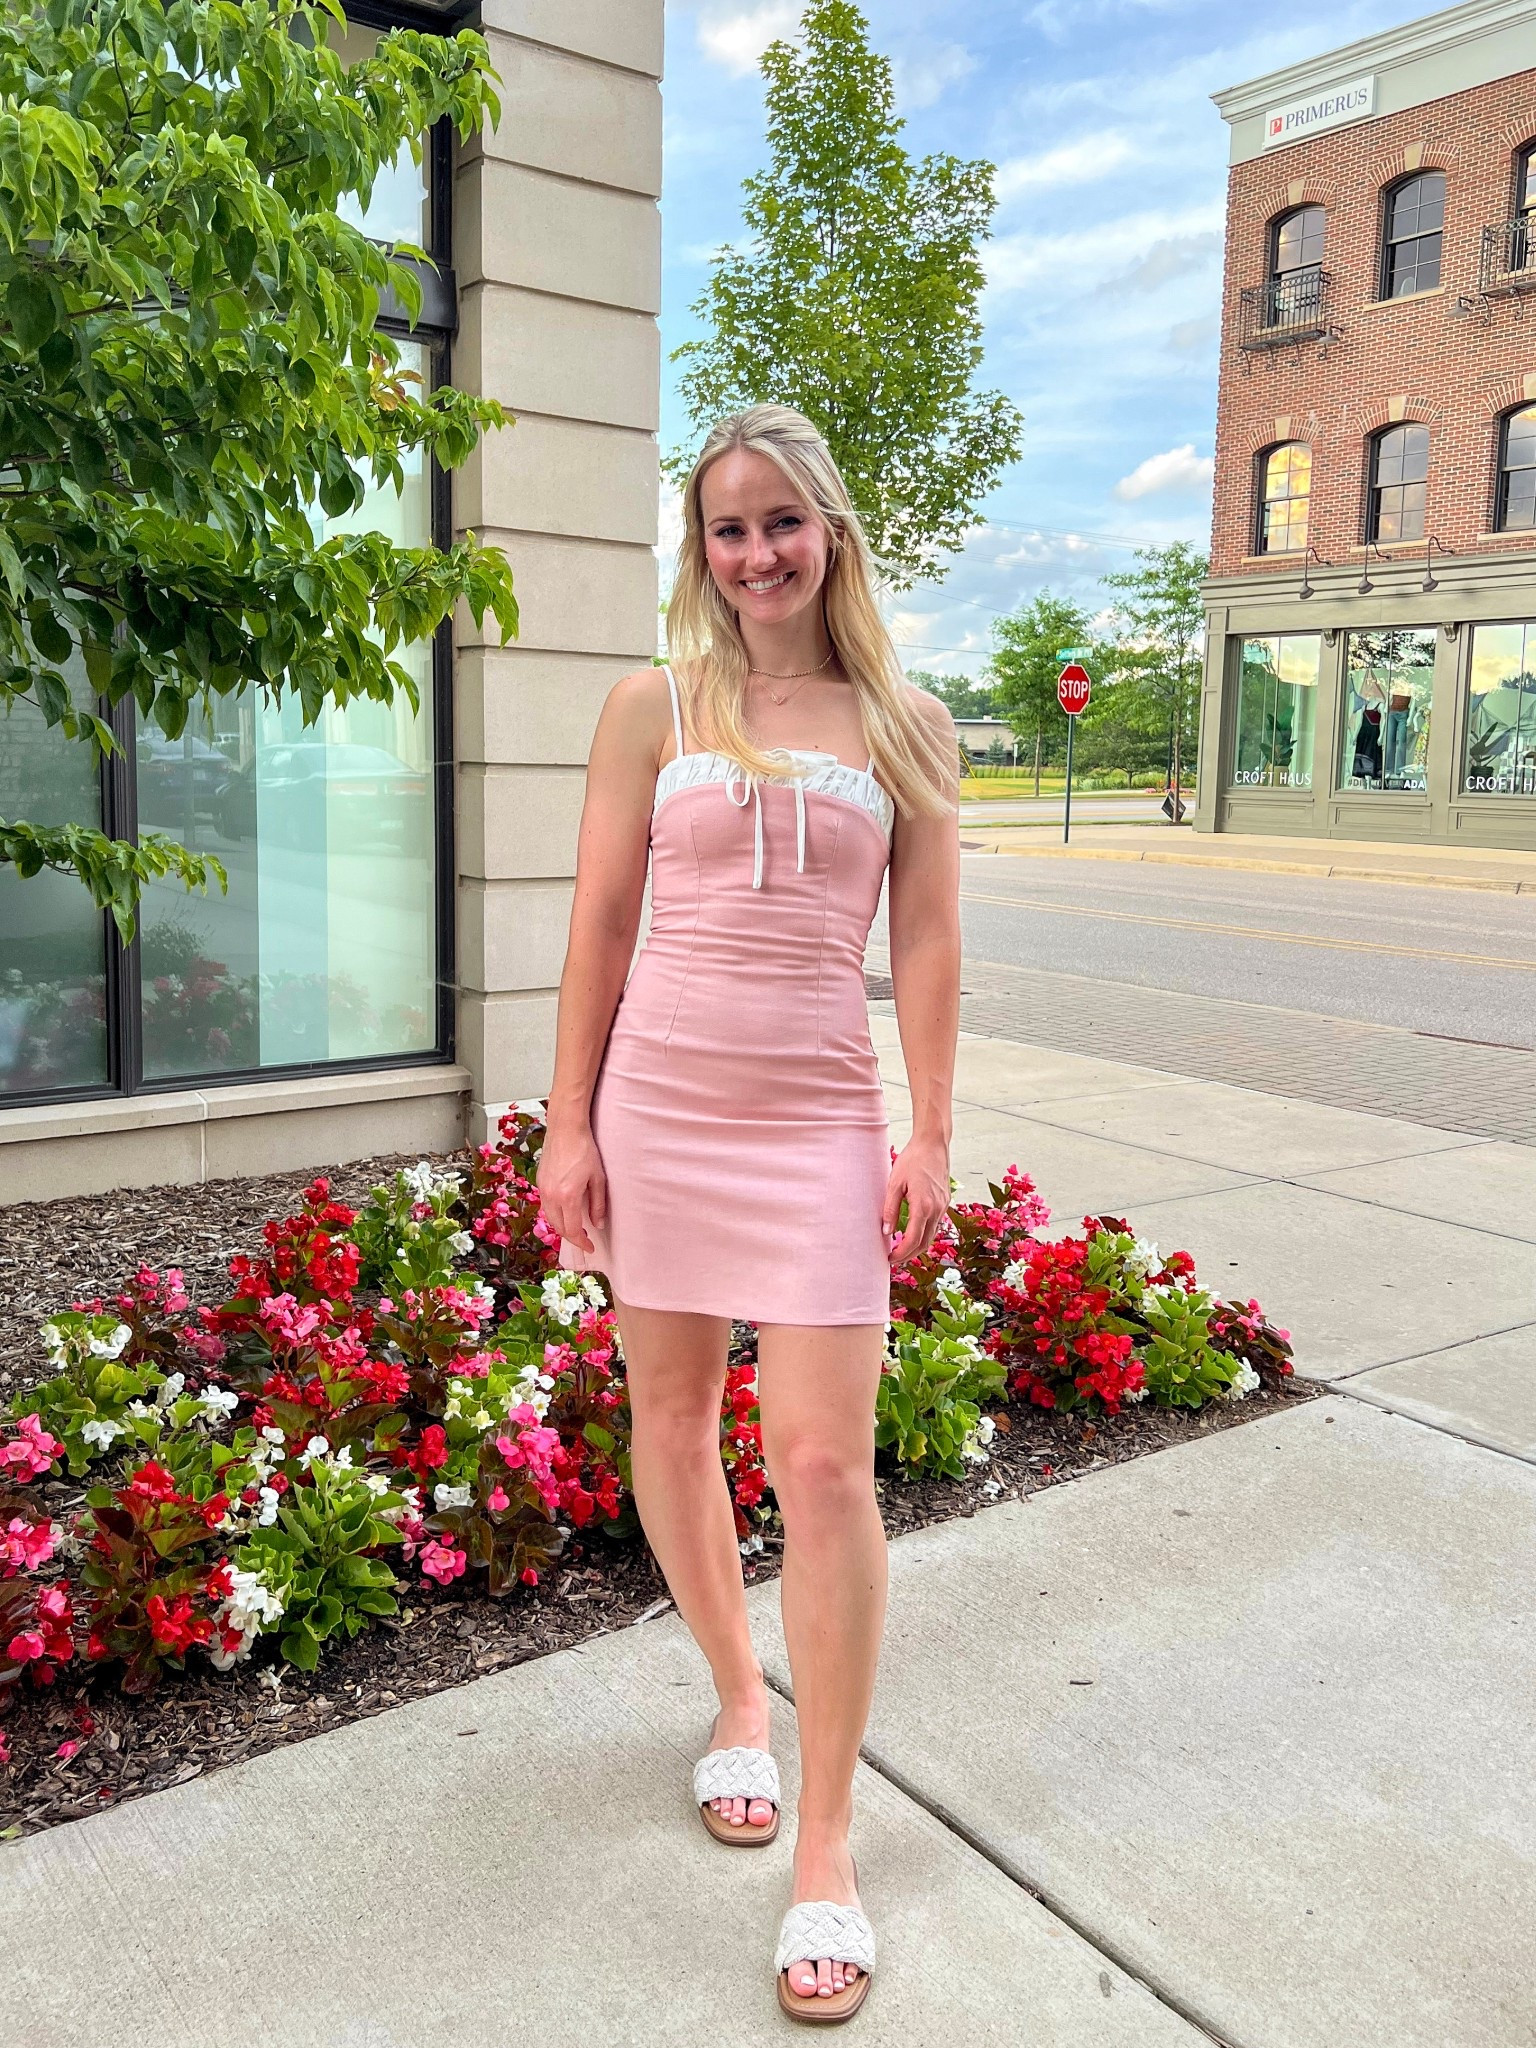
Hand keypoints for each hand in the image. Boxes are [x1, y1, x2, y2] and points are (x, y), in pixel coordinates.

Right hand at [535, 1116, 607, 1253]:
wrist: (566, 1128)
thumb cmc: (584, 1148)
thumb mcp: (598, 1178)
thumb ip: (598, 1204)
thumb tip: (597, 1223)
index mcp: (567, 1196)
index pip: (572, 1229)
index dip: (582, 1242)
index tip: (590, 1247)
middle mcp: (551, 1195)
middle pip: (559, 1227)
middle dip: (572, 1238)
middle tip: (585, 1241)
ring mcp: (543, 1188)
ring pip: (550, 1218)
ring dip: (562, 1227)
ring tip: (576, 1229)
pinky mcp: (540, 1181)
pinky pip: (546, 1206)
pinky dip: (555, 1214)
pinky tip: (565, 1212)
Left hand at [882, 1133, 949, 1269]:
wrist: (933, 1144)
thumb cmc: (912, 1160)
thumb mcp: (894, 1183)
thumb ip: (890, 1209)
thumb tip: (886, 1232)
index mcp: (923, 1206)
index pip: (912, 1240)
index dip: (900, 1254)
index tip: (889, 1258)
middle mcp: (936, 1209)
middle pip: (924, 1243)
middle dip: (909, 1255)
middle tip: (893, 1259)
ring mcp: (943, 1206)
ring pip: (931, 1235)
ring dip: (917, 1246)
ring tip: (901, 1249)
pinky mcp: (945, 1201)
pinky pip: (935, 1224)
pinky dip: (924, 1234)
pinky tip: (913, 1232)